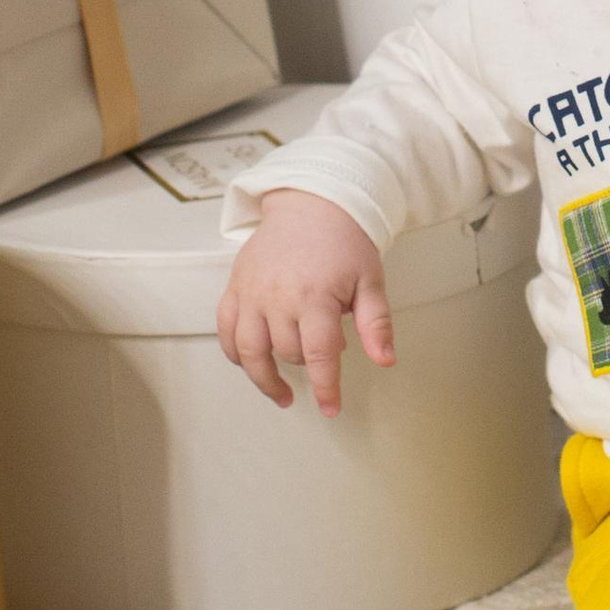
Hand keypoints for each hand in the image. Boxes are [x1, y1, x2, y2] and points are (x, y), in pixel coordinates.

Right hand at [215, 189, 394, 414]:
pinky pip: (224, 328)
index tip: (331, 408)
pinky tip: (249, 363)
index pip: (319, 355)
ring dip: (262, 377)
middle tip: (322, 358)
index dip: (326, 388)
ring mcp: (252, 291)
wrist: (312, 201)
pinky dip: (233, 352)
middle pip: (287, 352)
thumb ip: (377, 323)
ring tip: (280, 392)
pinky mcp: (236, 284)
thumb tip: (385, 360)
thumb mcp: (371, 280)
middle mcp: (278, 296)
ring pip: (249, 350)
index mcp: (315, 296)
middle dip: (306, 364)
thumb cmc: (344, 240)